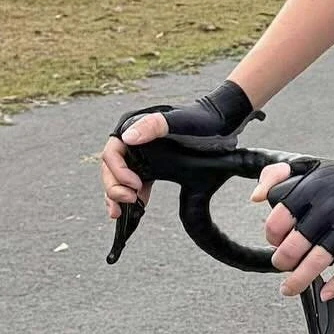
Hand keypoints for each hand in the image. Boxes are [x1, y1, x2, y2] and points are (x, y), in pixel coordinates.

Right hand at [100, 79, 257, 219]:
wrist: (221, 124)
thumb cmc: (200, 120)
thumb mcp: (179, 122)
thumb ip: (154, 125)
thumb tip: (127, 138)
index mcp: (134, 128)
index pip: (112, 154)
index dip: (118, 171)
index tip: (135, 185)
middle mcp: (134, 141)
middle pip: (112, 169)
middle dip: (114, 188)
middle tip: (129, 200)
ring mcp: (143, 155)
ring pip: (120, 178)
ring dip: (117, 196)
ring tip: (119, 213)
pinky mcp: (154, 166)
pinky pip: (135, 183)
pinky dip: (132, 197)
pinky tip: (135, 210)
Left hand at [254, 129, 333, 300]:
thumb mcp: (310, 166)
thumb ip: (276, 176)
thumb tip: (256, 198)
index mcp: (310, 190)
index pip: (277, 222)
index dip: (271, 237)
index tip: (275, 242)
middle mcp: (327, 209)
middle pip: (294, 247)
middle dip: (282, 263)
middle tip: (282, 266)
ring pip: (318, 262)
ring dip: (300, 281)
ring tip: (290, 288)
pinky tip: (326, 292)